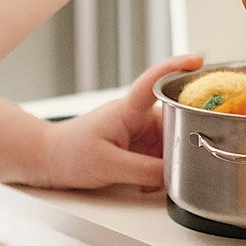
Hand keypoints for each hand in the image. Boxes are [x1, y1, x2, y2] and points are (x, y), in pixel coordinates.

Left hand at [30, 55, 203, 191]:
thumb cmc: (68, 154)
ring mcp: (136, 132)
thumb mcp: (108, 166)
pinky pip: (158, 156)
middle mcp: (135, 117)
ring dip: (170, 161)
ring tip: (161, 177)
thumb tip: (174, 176)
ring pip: (169, 143)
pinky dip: (159, 171)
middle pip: (175, 122)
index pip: (155, 82)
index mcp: (128, 110)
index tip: (198, 61)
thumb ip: (145, 172)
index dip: (177, 68)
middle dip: (183, 141)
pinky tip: (149, 184)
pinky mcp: (135, 147)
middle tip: (186, 163)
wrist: (47, 160)